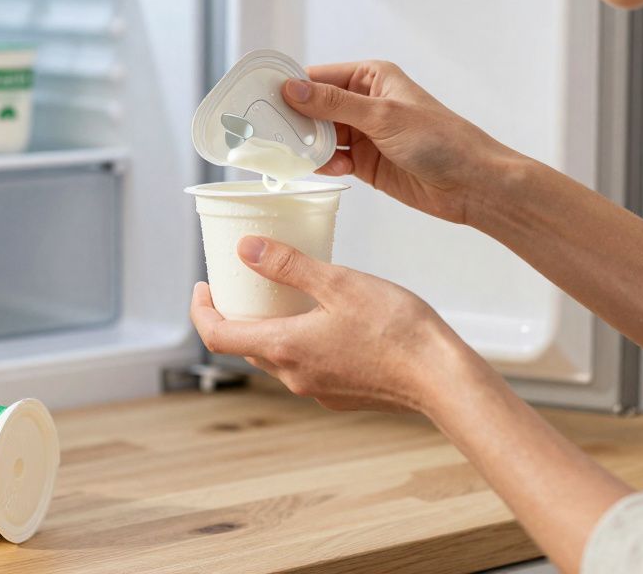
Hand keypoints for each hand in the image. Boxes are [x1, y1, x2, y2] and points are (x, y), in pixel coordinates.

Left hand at [190, 235, 463, 413]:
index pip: (217, 336)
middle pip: (245, 345)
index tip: (202, 287)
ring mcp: (317, 389)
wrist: (441, 377)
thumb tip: (244, 248)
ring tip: (282, 295)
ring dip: (268, 327)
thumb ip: (288, 266)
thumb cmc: (396, 329)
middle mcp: (294, 376)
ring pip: (276, 356)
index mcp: (285, 348)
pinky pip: (305, 365)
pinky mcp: (340, 394)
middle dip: (235, 314)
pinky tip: (322, 318)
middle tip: (242, 282)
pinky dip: (298, 340)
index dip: (201, 310)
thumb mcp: (339, 282)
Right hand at [284, 60, 519, 224]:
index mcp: (370, 77)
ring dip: (306, 145)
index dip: (289, 88)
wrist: (472, 184)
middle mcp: (363, 102)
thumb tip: (293, 89)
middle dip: (293, 120)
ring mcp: (363, 133)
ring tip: (293, 153)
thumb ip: (335, 104)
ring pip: (319, 136)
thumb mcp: (383, 116)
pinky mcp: (364, 162)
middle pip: (313, 108)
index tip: (260, 100)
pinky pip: (331, 159)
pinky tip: (327, 169)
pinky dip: (323, 164)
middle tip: (265, 132)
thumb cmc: (440, 140)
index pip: (317, 78)